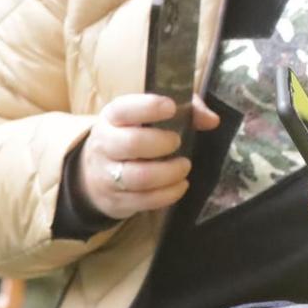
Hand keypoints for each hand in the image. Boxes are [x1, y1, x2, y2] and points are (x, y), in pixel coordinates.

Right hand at [72, 94, 221, 219]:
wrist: (95, 173)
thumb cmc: (133, 136)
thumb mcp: (149, 117)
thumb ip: (185, 110)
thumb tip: (212, 120)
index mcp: (112, 118)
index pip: (124, 109)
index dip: (149, 107)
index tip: (171, 107)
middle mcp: (105, 145)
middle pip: (132, 144)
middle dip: (162, 143)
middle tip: (177, 142)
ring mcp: (107, 175)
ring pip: (140, 177)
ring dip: (170, 173)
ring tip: (184, 166)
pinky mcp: (116, 200)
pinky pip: (145, 200)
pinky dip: (169, 194)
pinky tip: (181, 184)